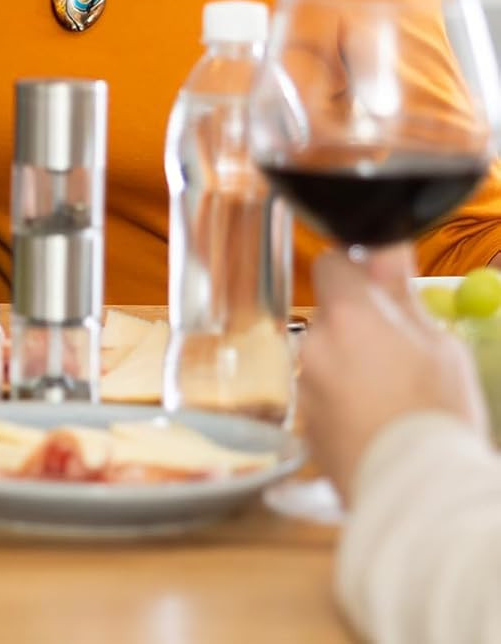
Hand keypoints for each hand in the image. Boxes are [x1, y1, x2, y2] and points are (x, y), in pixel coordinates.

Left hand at [300, 246, 486, 498]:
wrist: (421, 496)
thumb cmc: (439, 416)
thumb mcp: (440, 346)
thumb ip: (401, 296)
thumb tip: (383, 251)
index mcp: (347, 316)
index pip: (331, 264)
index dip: (356, 275)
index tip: (379, 291)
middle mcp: (314, 345)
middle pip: (330, 318)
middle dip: (357, 330)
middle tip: (399, 358)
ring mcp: (306, 388)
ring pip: (327, 361)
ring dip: (350, 369)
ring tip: (393, 402)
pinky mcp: (307, 427)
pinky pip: (324, 399)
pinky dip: (344, 405)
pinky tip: (378, 426)